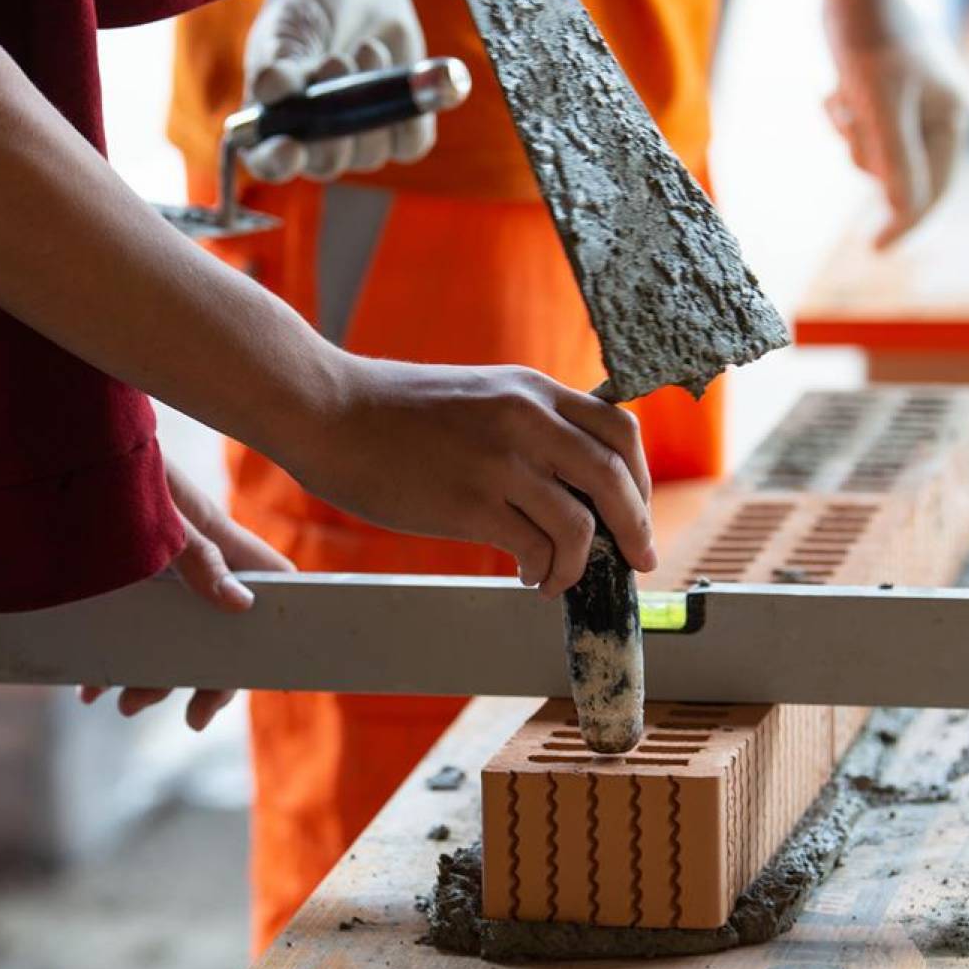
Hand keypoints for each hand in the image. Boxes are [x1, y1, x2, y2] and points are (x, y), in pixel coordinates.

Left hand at [80, 462, 292, 730]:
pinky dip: (109, 651)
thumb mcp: (155, 509)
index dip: (265, 637)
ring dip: (147, 669)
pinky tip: (83, 678)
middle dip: (195, 671)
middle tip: (172, 711)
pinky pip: (126, 615)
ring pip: (168, 625)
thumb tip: (241, 606)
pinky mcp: (120, 560)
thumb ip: (197, 554)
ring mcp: (157, 557)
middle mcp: (195, 550)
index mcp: (218, 535)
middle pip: (216, 622)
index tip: (242, 679)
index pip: (269, 589)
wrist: (46, 428)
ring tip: (117, 702)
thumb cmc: (112, 460)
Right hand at [242, 0, 433, 182]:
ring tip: (366, 49)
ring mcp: (359, 135)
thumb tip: (269, 90)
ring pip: (371, 152)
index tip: (290, 147)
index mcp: (273, 122)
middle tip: (334, 62)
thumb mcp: (286, 29)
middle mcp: (316, 140)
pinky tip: (409, 80)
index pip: (268, 162)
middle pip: (328, 162)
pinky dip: (412, 116)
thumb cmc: (306, 7)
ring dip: (371, 101)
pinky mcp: (398, 124)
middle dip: (336, 120)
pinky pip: (411, 144)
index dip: (278, 163)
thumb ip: (279, 63)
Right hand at [288, 359, 656, 597]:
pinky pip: (536, 549)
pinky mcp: (471, 503)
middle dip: (636, 529)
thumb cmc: (394, 412)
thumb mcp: (479, 396)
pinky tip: (529, 577)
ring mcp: (500, 461)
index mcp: (533, 390)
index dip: (641, 479)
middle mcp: (527, 419)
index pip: (620, 430)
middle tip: (637, 561)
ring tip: (558, 577)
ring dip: (581, 564)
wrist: (328, 411)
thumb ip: (527, 424)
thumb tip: (571, 478)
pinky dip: (545, 572)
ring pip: (581, 524)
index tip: (636, 512)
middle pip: (616, 479)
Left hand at [806, 0, 963, 247]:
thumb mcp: (881, 110)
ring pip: (876, 150)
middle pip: (902, 171)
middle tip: (850, 119)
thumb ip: (897, 163)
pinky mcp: (886, 88)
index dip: (906, 222)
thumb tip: (905, 215)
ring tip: (842, 96)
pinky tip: (834, 88)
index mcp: (954, 115)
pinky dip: (844, 116)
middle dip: (867, 156)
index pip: (935, 188)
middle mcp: (941, 109)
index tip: (875, 250)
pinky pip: (863, 126)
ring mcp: (914, 99)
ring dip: (850, 134)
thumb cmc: (868, 43)